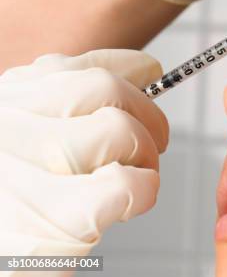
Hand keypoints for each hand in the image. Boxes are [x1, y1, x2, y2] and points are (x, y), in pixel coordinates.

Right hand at [0, 50, 168, 269]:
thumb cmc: (15, 197)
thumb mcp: (29, 132)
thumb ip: (74, 98)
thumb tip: (146, 71)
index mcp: (9, 100)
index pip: (85, 65)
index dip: (132, 71)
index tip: (150, 78)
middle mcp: (8, 124)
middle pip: (107, 89)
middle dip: (147, 117)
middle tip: (151, 146)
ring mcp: (24, 170)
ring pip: (120, 131)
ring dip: (144, 158)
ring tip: (133, 180)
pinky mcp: (49, 222)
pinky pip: (125, 185)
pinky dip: (141, 192)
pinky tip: (126, 207)